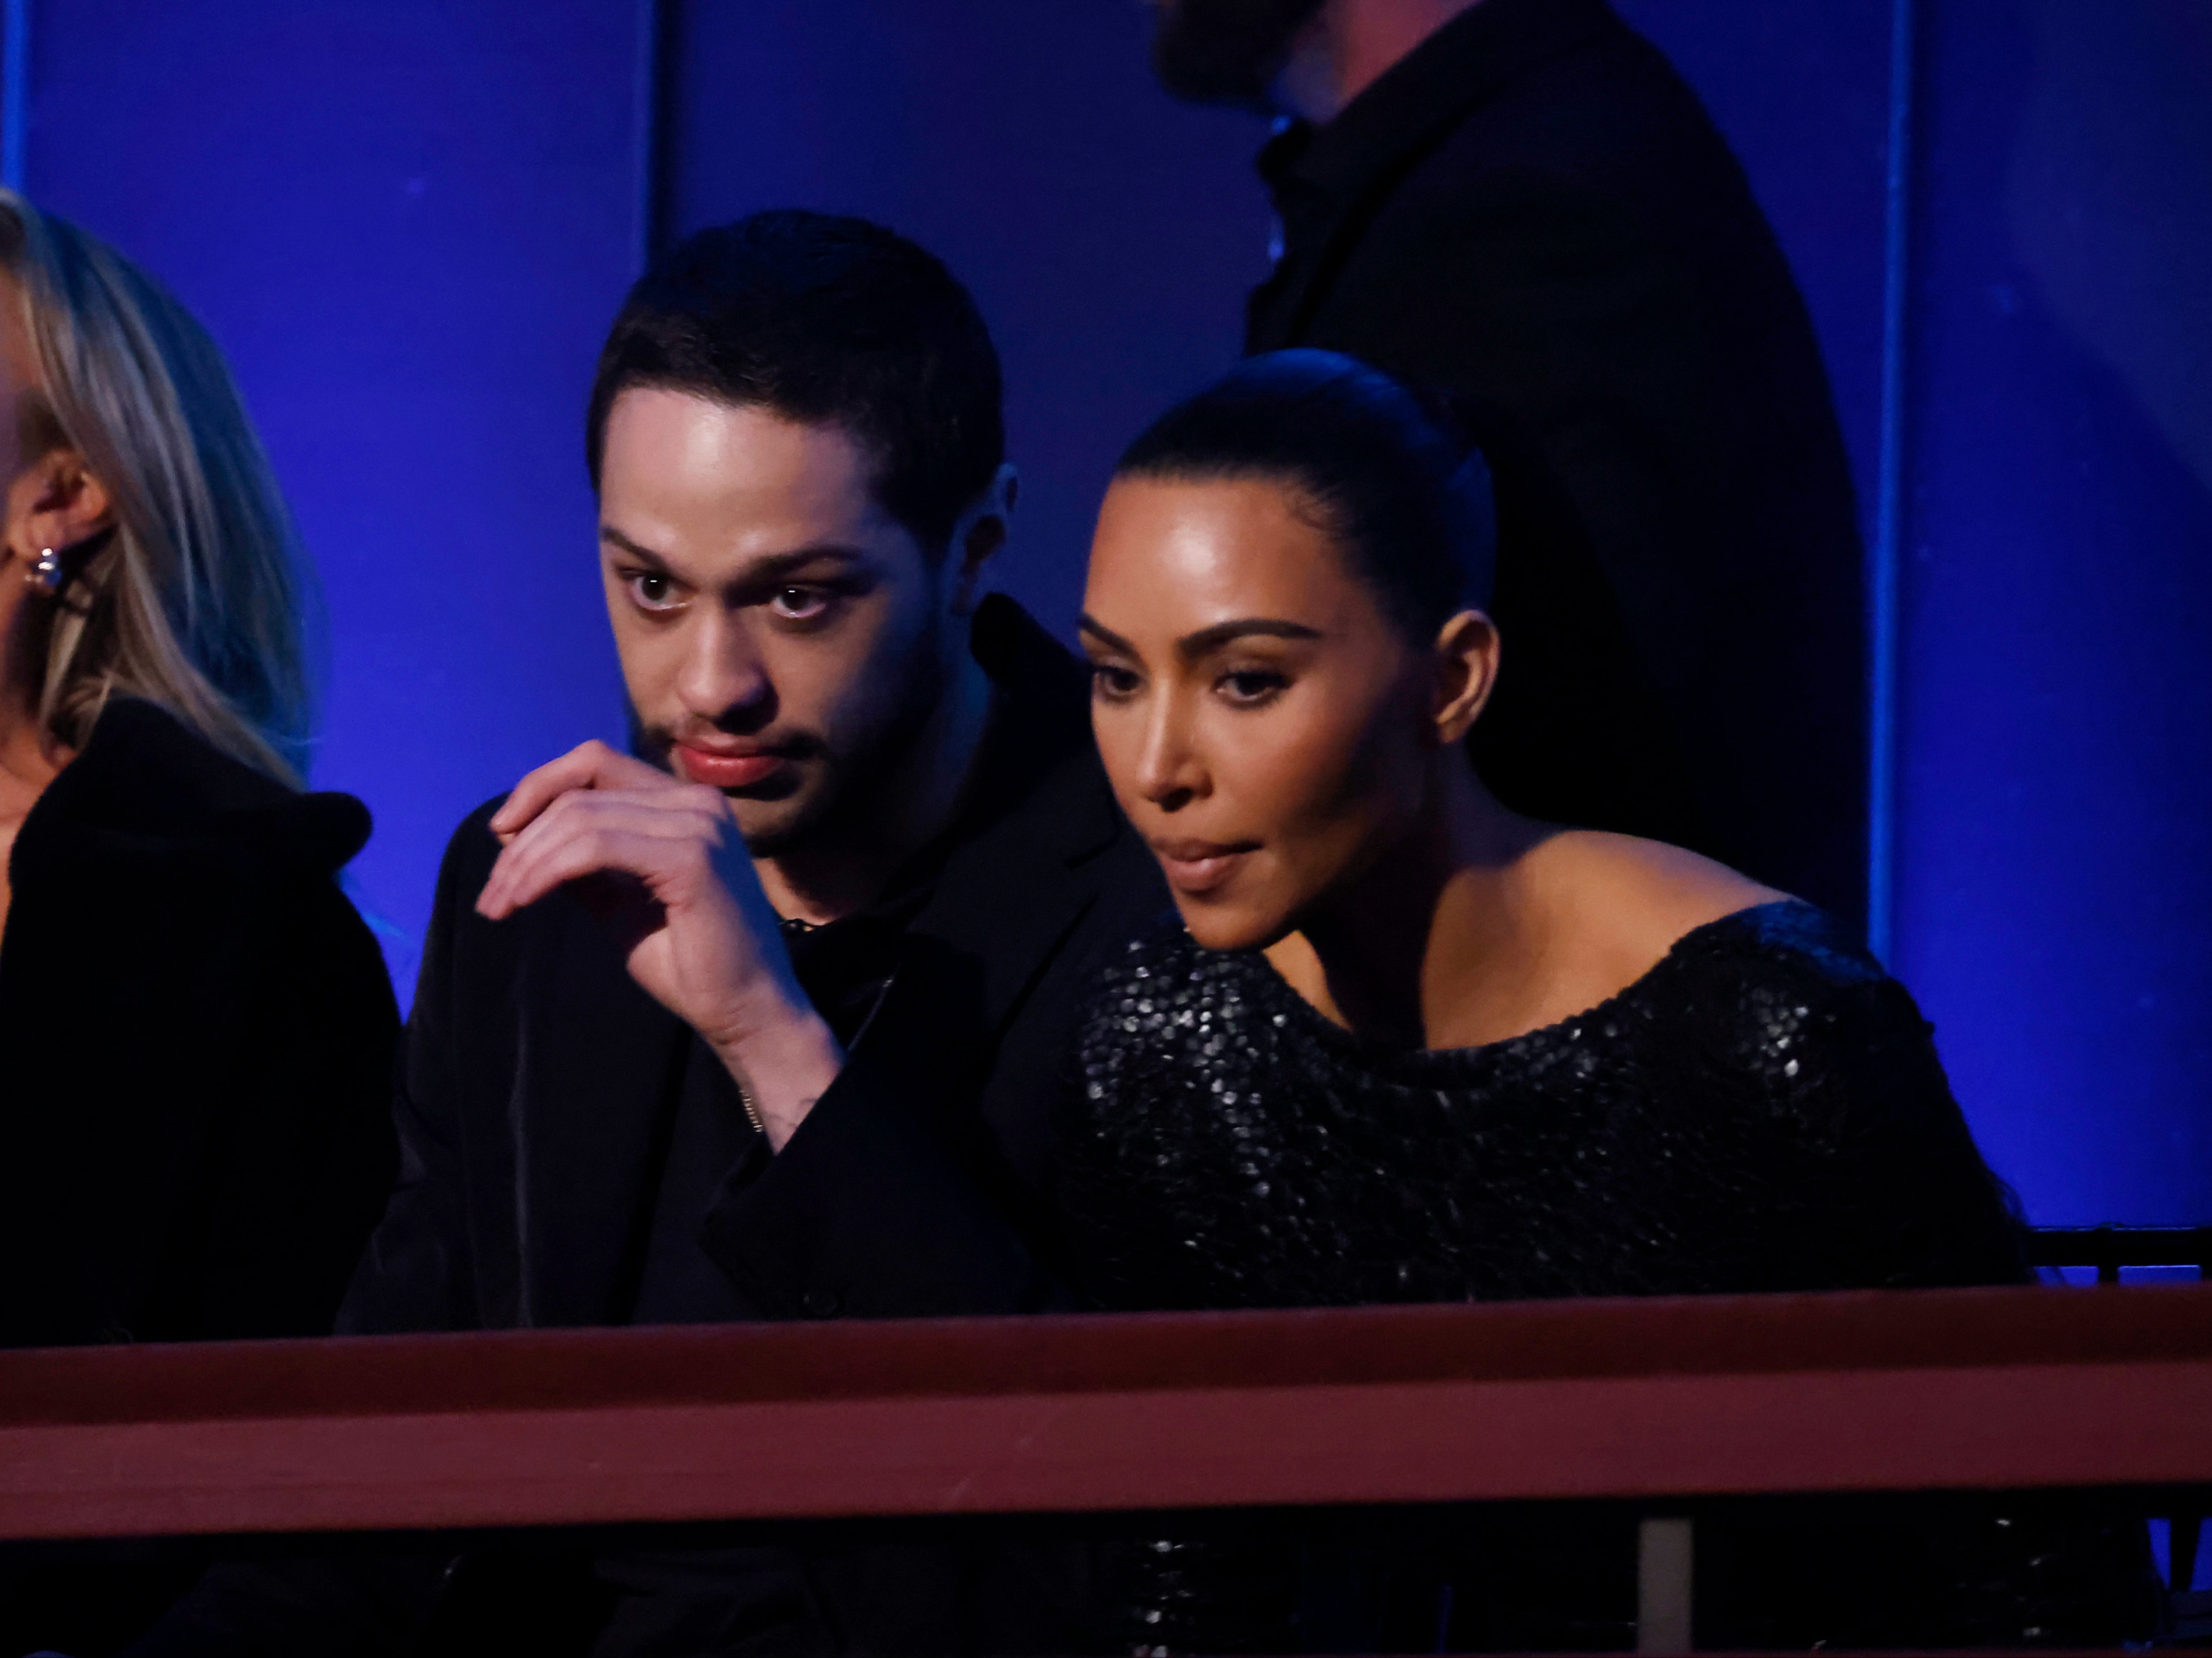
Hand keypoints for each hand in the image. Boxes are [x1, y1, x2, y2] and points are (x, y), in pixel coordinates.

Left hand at [476, 740, 839, 1146]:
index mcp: (686, 805)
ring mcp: (699, 825)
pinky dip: (547, 872)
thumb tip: (516, 837)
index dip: (539, 787)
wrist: (748, 1011)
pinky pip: (595, 848)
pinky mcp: (693, 857)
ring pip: (580, 818)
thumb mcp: (622, 903)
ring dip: (525, 862)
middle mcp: (697, 802)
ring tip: (498, 905)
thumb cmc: (692, 965)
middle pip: (580, 790)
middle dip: (521, 838)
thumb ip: (583, 866)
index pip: (596, 763)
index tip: (500, 836)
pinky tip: (522, 901)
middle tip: (491, 894)